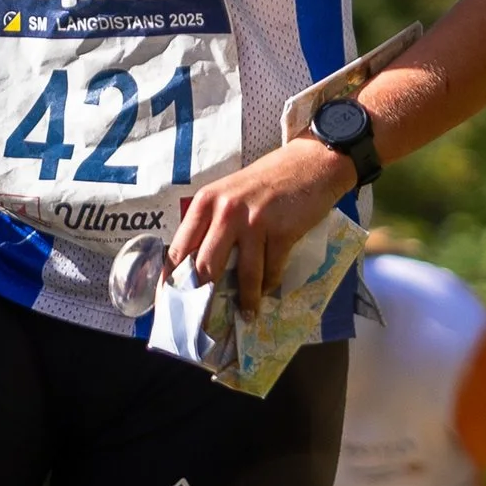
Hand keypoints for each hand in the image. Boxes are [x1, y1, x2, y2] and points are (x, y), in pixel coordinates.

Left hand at [164, 136, 352, 314]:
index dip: (174, 281)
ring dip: (245, 300)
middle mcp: (225, 211)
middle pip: (205, 267)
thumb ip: (214, 224)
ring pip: (243, 275)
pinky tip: (268, 292)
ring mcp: (254, 221)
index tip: (173, 303)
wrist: (313, 163)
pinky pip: (270, 270)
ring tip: (246, 315)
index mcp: (206, 202)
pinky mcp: (281, 232)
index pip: (180, 248)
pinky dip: (269, 285)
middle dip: (203, 299)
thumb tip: (201, 268)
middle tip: (203, 322)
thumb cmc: (269, 180)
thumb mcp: (231, 194)